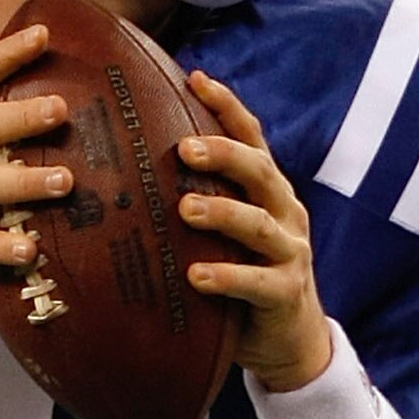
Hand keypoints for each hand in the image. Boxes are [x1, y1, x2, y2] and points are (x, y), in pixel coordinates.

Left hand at [180, 71, 332, 393]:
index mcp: (270, 191)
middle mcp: (285, 213)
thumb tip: (128, 173)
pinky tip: (196, 275)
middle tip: (183, 148)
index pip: (252, 138)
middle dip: (223, 154)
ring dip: (222, 212)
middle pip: (259, 171)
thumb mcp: (227, 234)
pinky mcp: (286, 294)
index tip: (195, 78)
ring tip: (185, 208)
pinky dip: (226, 276)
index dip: (227, 106)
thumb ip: (198, 203)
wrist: (290, 340)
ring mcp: (290, 253)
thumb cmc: (244, 278)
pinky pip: (256, 282)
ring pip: (259, 224)